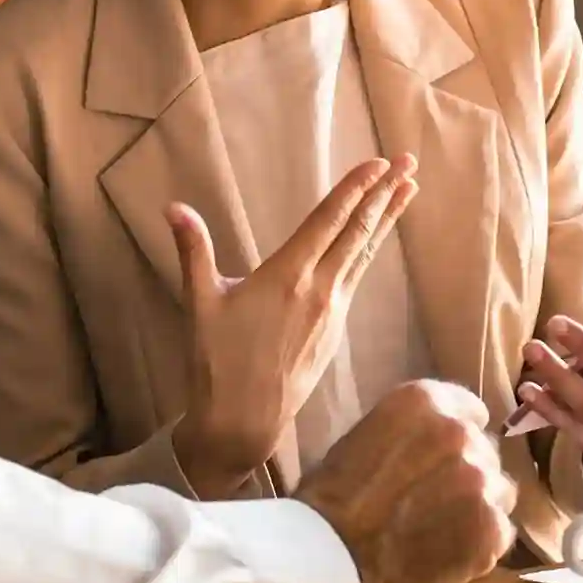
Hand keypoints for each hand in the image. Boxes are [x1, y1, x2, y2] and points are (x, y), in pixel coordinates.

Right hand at [169, 155, 416, 496]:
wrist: (244, 421)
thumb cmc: (216, 362)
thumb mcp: (200, 303)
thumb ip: (193, 250)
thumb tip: (173, 207)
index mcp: (288, 276)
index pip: (329, 220)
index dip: (355, 189)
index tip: (379, 163)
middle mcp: (319, 289)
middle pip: (358, 231)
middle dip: (385, 193)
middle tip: (409, 161)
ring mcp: (332, 311)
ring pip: (365, 253)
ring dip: (386, 218)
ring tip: (408, 190)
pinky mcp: (334, 331)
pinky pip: (358, 278)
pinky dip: (370, 251)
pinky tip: (374, 241)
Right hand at [294, 381, 517, 582]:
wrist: (328, 559)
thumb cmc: (331, 498)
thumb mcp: (365, 437)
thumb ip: (411, 432)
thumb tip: (433, 443)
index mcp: (425, 401)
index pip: (470, 411)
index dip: (455, 438)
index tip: (440, 459)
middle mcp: (461, 433)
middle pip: (485, 451)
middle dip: (466, 472)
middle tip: (435, 500)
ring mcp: (482, 482)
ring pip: (499, 491)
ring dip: (479, 506)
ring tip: (443, 530)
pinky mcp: (492, 529)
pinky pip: (502, 531)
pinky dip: (481, 543)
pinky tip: (450, 554)